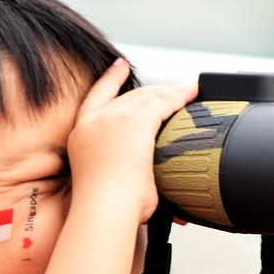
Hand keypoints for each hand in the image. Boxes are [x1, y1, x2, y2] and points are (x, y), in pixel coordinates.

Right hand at [67, 59, 196, 221]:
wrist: (104, 208)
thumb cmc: (106, 206)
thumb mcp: (107, 180)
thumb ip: (122, 169)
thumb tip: (141, 180)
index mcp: (83, 133)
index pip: (97, 95)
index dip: (111, 78)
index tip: (119, 66)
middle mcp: (95, 121)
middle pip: (130, 95)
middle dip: (154, 91)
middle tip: (173, 90)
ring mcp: (115, 118)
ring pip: (149, 96)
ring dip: (171, 94)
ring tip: (188, 91)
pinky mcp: (137, 121)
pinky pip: (164, 102)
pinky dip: (180, 97)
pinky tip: (191, 95)